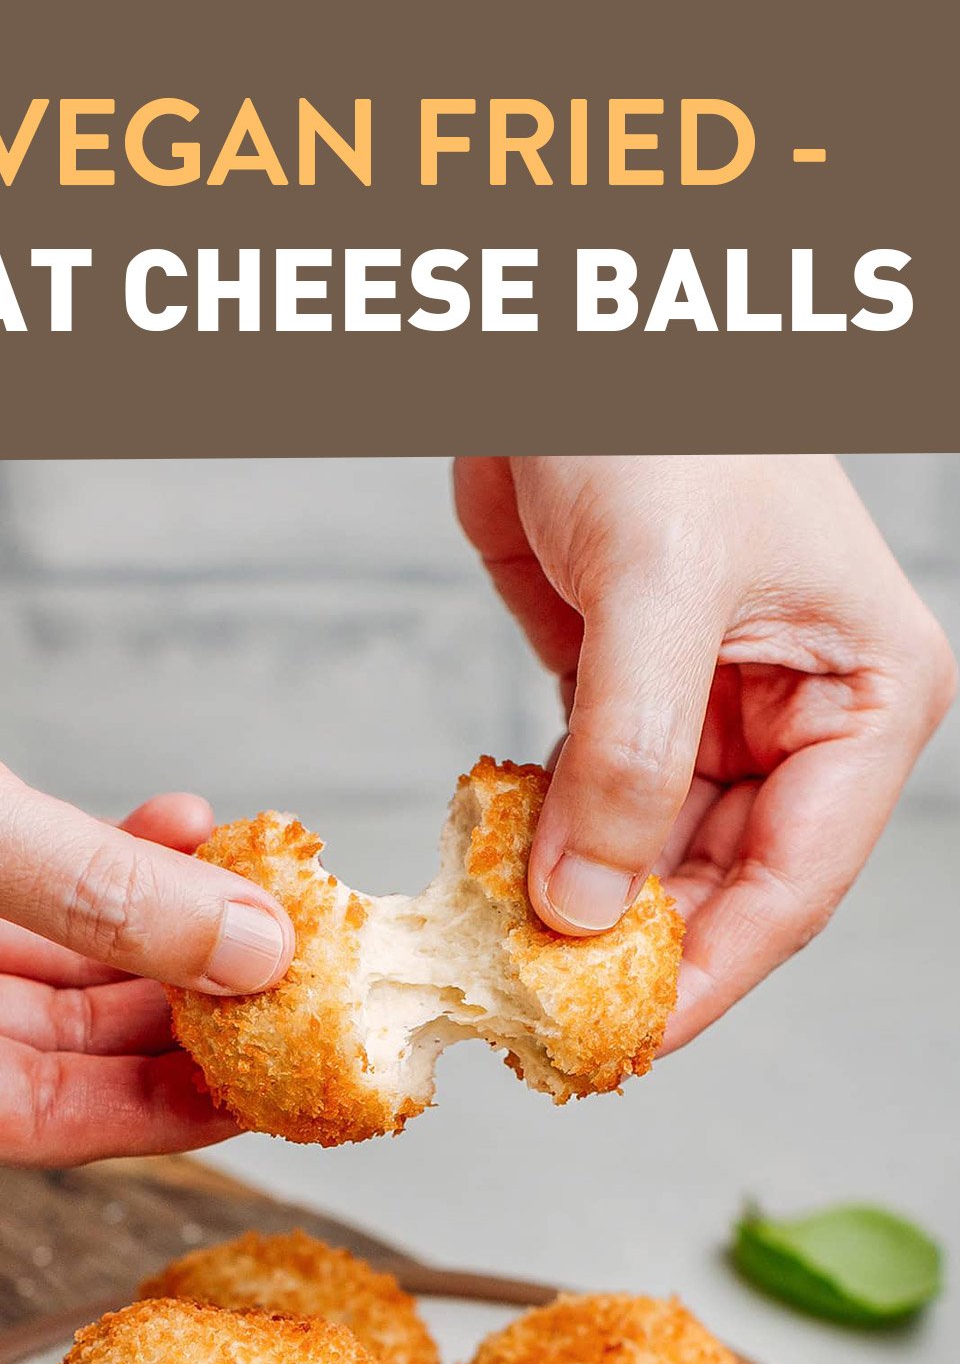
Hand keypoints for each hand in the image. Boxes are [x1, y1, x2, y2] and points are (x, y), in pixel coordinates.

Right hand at [0, 515, 292, 1162]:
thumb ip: (89, 890)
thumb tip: (250, 953)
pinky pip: (45, 878)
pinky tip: (186, 827)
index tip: (271, 1091)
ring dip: (164, 930)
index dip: (160, 1112)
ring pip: (64, 961)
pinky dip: (119, 855)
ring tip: (260, 903)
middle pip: (62, 1048)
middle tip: (295, 995)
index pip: (35, 1120)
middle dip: (180, 1017)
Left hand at [455, 456, 954, 1048]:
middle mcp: (799, 717)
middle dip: (641, 959)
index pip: (796, 881)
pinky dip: (547, 856)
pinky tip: (498, 893)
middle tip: (550, 1032)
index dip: (711, 975)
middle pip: (726, 889)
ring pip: (656, 863)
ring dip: (586, 919)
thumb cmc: (661, 407)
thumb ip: (628, 755)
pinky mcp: (624, 698)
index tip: (626, 1044)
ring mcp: (709, 713)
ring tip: (512, 979)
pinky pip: (594, 811)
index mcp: (866, 694)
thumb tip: (583, 912)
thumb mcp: (657, 584)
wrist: (561, 319)